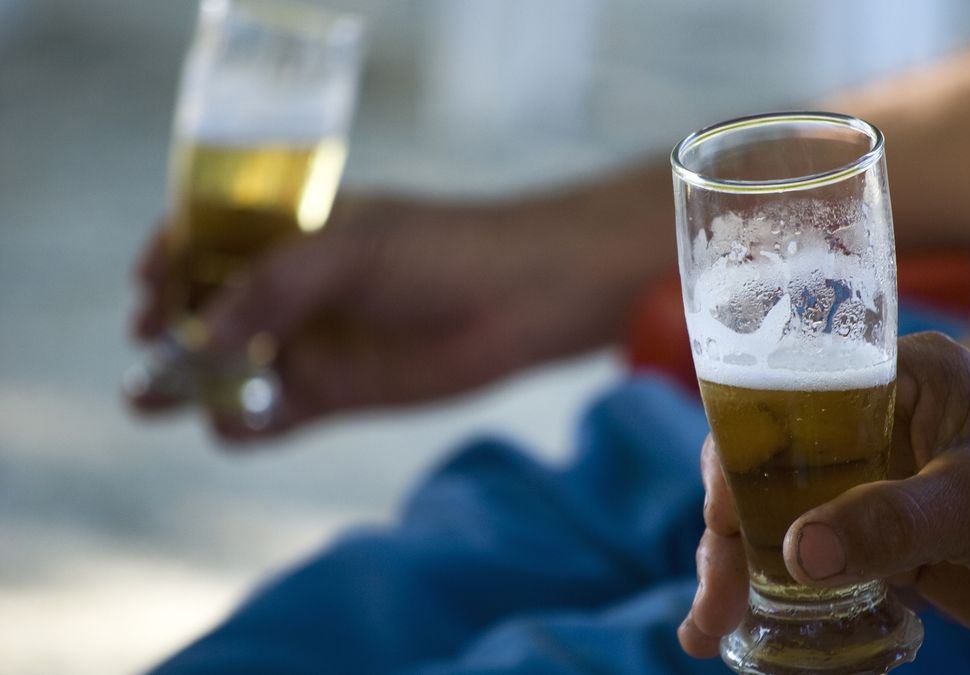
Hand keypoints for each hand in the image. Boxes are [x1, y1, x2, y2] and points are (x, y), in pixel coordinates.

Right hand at [129, 191, 666, 440]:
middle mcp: (293, 288)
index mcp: (292, 230)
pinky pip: (272, 414)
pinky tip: (235, 423)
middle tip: (147, 353)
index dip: (168, 261)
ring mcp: (313, 341)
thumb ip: (271, 287)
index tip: (144, 287)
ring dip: (193, 386)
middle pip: (206, 311)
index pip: (207, 241)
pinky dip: (244, 423)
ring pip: (231, 368)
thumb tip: (200, 336)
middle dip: (168, 333)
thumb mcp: (348, 249)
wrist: (525, 299)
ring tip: (158, 400)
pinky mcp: (338, 392)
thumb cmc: (443, 250)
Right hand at [678, 332, 969, 657]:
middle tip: (714, 605)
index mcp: (894, 378)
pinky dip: (781, 597)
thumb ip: (894, 519)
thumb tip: (797, 553)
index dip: (735, 457)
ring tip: (712, 631)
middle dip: (730, 535)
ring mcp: (878, 480)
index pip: (784, 399)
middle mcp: (874, 422)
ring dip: (743, 573)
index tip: (719, 524)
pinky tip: (751, 633)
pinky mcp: (887, 534)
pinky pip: (816, 559)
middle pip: (770, 466)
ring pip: (783, 517)